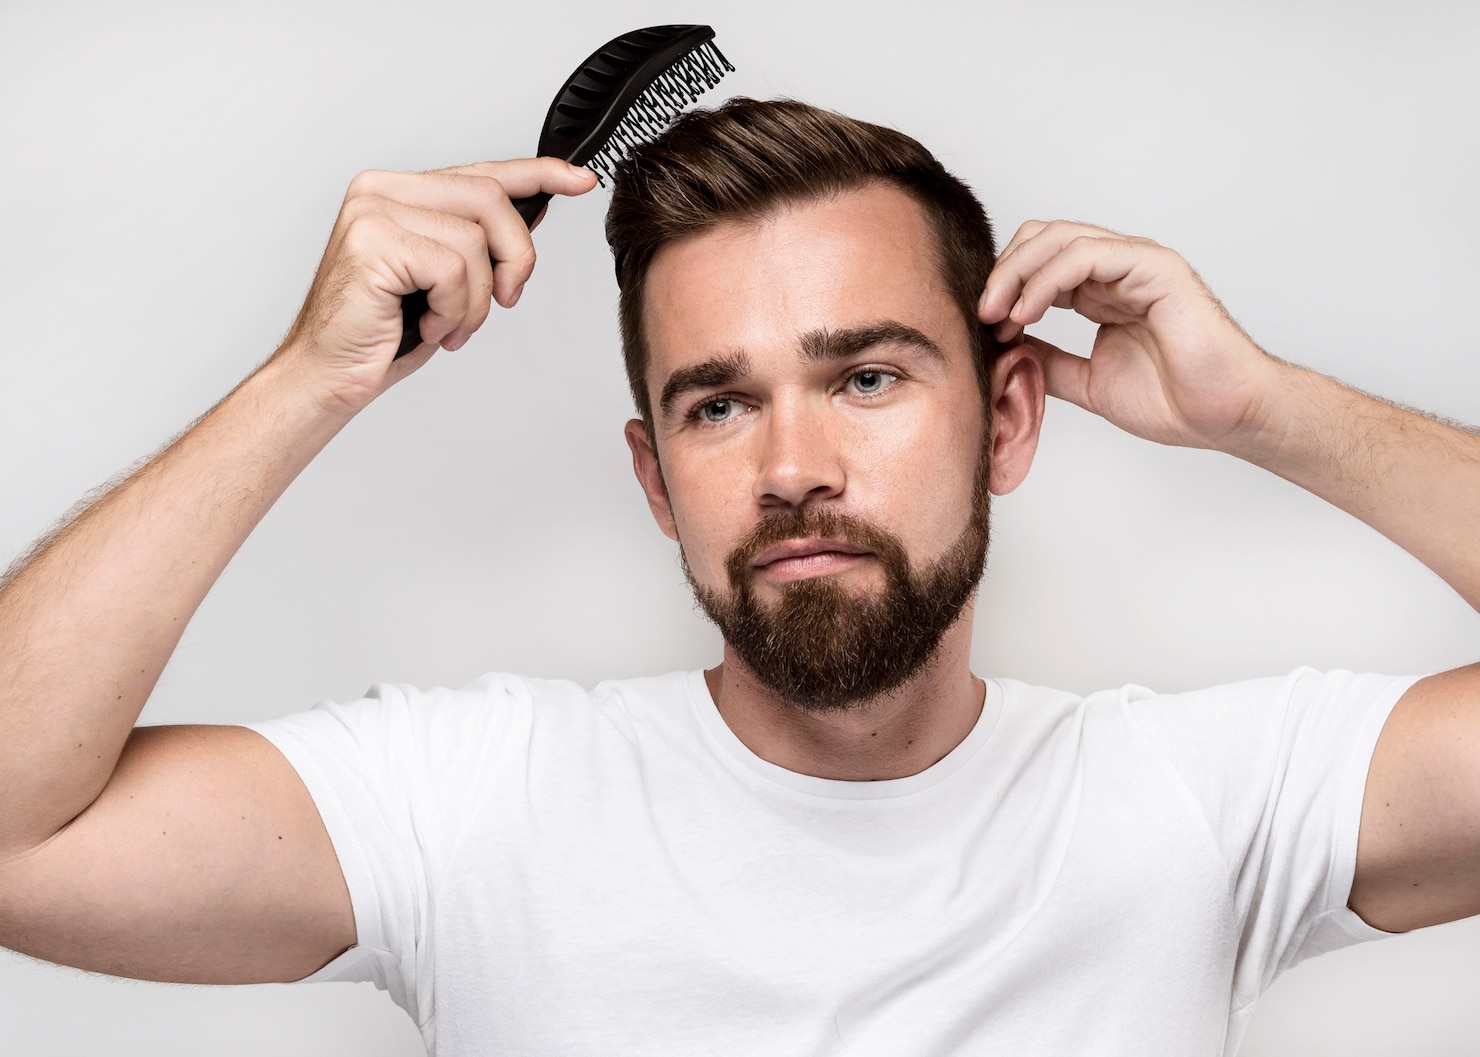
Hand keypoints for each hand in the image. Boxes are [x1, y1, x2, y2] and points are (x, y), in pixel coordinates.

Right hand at [277, 157, 597, 412]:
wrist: (328, 374)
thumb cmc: (382, 332)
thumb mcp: (447, 281)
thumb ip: (481, 241)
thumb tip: (536, 208)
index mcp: (399, 191)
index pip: (482, 172)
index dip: (538, 174)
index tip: (578, 179)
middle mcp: (382, 190)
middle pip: (490, 199)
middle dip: (516, 256)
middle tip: (506, 298)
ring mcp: (373, 212)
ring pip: (475, 241)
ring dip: (477, 300)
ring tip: (450, 324)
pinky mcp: (372, 242)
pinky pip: (452, 270)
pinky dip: (455, 309)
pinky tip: (430, 326)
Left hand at [977, 220, 1283, 454]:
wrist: (1221, 416)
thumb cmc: (1173, 400)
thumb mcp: (1086, 382)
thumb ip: (1048, 361)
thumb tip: (1005, 352)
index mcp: (1102, 291)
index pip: (1040, 262)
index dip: (1005, 286)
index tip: (983, 327)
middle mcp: (1118, 270)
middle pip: (1043, 239)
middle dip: (1003, 272)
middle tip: (981, 313)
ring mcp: (1137, 263)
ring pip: (1060, 238)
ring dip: (1017, 272)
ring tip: (997, 313)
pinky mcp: (1155, 267)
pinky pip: (1088, 254)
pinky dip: (1047, 279)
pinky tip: (1027, 312)